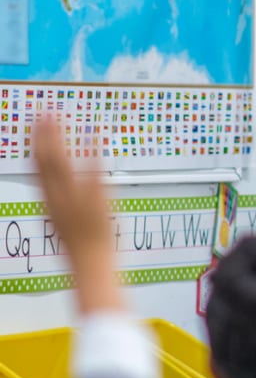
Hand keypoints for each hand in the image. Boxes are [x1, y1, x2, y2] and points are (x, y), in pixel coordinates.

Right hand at [32, 118, 122, 312]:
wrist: (92, 264)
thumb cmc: (81, 246)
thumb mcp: (63, 219)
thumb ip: (62, 200)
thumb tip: (60, 185)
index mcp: (50, 203)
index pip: (38, 169)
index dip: (35, 146)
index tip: (36, 126)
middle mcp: (59, 198)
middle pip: (47, 161)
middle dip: (43, 135)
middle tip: (44, 113)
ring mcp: (77, 197)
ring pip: (62, 162)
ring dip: (59, 137)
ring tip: (57, 116)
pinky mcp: (97, 198)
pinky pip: (94, 170)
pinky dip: (92, 151)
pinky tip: (94, 133)